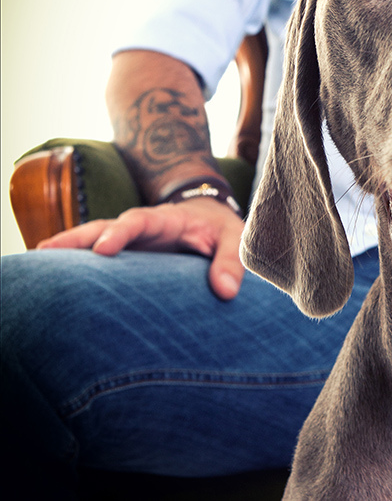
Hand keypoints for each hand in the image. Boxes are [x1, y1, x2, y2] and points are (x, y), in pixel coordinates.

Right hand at [37, 198, 246, 299]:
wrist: (213, 218)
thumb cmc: (222, 229)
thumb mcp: (234, 239)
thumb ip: (230, 262)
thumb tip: (227, 292)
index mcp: (167, 219)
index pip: (140, 221)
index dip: (120, 232)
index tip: (102, 248)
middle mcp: (141, 227)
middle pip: (104, 226)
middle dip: (77, 238)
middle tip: (47, 251)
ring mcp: (130, 241)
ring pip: (93, 240)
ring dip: (68, 249)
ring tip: (38, 262)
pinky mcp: (126, 255)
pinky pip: (97, 258)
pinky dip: (76, 263)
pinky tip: (52, 276)